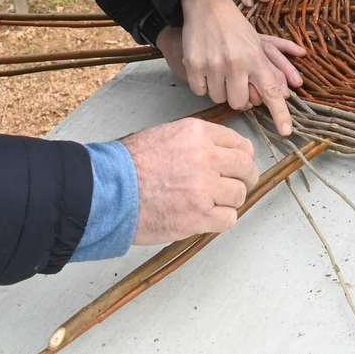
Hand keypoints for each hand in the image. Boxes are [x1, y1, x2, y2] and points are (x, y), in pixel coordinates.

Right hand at [122, 117, 258, 243]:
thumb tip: (220, 152)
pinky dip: (221, 219)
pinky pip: (229, 219)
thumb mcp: (165, 135)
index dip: (242, 157)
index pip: (240, 143)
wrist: (109, 191)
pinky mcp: (199, 216)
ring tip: (212, 203)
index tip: (240, 165)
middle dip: (245, 178)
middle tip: (238, 186)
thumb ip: (197, 141)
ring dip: (229, 200)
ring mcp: (204, 188)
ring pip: (239, 194)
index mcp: (198, 133)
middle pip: (246, 168)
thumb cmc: (129, 165)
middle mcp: (206, 157)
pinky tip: (207, 216)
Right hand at [168, 0, 301, 134]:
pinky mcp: (195, 65)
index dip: (280, 113)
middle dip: (238, 97)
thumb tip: (284, 91)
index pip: (271, 91)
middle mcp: (236, 63)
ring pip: (219, 98)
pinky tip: (204, 68)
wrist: (207, 5)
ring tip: (219, 70)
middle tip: (234, 82)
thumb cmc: (235, 26)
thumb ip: (268, 68)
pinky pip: (199, 91)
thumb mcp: (257, 42)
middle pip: (240, 103)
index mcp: (256, 58)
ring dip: (219, 89)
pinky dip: (202, 84)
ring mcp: (214, 65)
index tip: (285, 131)